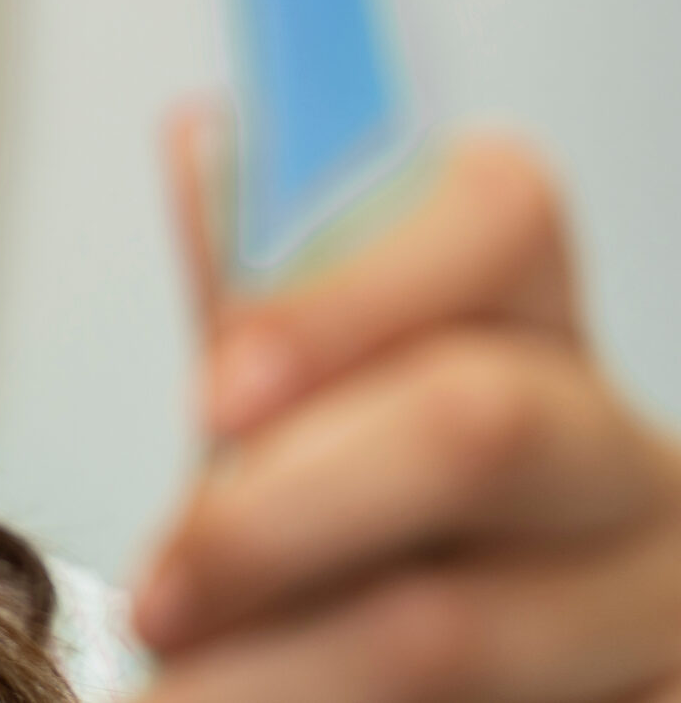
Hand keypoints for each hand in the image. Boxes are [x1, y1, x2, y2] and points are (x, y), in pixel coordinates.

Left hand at [133, 110, 680, 702]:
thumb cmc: (357, 543)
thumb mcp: (295, 418)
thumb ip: (259, 298)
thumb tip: (207, 136)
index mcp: (533, 332)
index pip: (499, 212)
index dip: (351, 290)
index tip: (219, 386)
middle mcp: (623, 456)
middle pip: (476, 422)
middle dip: (278, 515)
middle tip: (153, 598)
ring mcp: (661, 605)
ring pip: (456, 626)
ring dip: (278, 671)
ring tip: (175, 696)